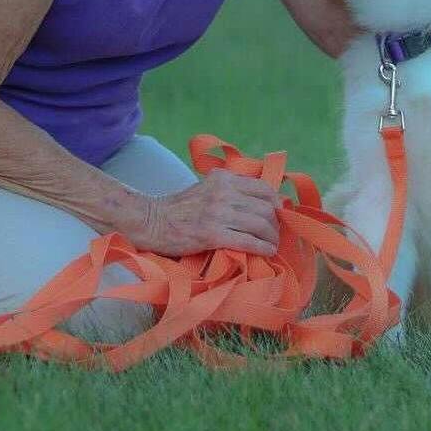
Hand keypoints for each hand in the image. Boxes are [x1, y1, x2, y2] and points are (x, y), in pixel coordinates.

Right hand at [132, 169, 281, 256]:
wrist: (151, 221)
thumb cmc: (179, 208)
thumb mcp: (206, 187)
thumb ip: (229, 189)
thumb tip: (259, 202)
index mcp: (223, 178)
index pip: (263, 188)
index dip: (276, 203)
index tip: (278, 215)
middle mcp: (223, 192)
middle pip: (265, 207)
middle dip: (276, 223)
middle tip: (277, 234)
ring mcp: (218, 213)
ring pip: (260, 224)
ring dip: (272, 237)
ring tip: (273, 245)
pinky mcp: (212, 234)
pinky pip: (247, 241)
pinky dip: (262, 248)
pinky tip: (267, 252)